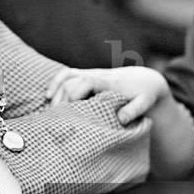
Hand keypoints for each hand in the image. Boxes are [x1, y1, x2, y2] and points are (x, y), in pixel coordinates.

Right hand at [45, 66, 169, 123]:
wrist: (144, 79)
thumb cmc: (144, 94)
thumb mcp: (145, 103)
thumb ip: (134, 110)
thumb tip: (121, 119)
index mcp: (108, 83)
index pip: (86, 82)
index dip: (75, 93)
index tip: (71, 111)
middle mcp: (96, 75)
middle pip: (72, 81)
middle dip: (62, 99)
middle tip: (58, 119)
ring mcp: (90, 74)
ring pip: (67, 76)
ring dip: (55, 91)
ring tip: (51, 111)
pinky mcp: (86, 76)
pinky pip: (66, 74)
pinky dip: (55, 82)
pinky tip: (48, 96)